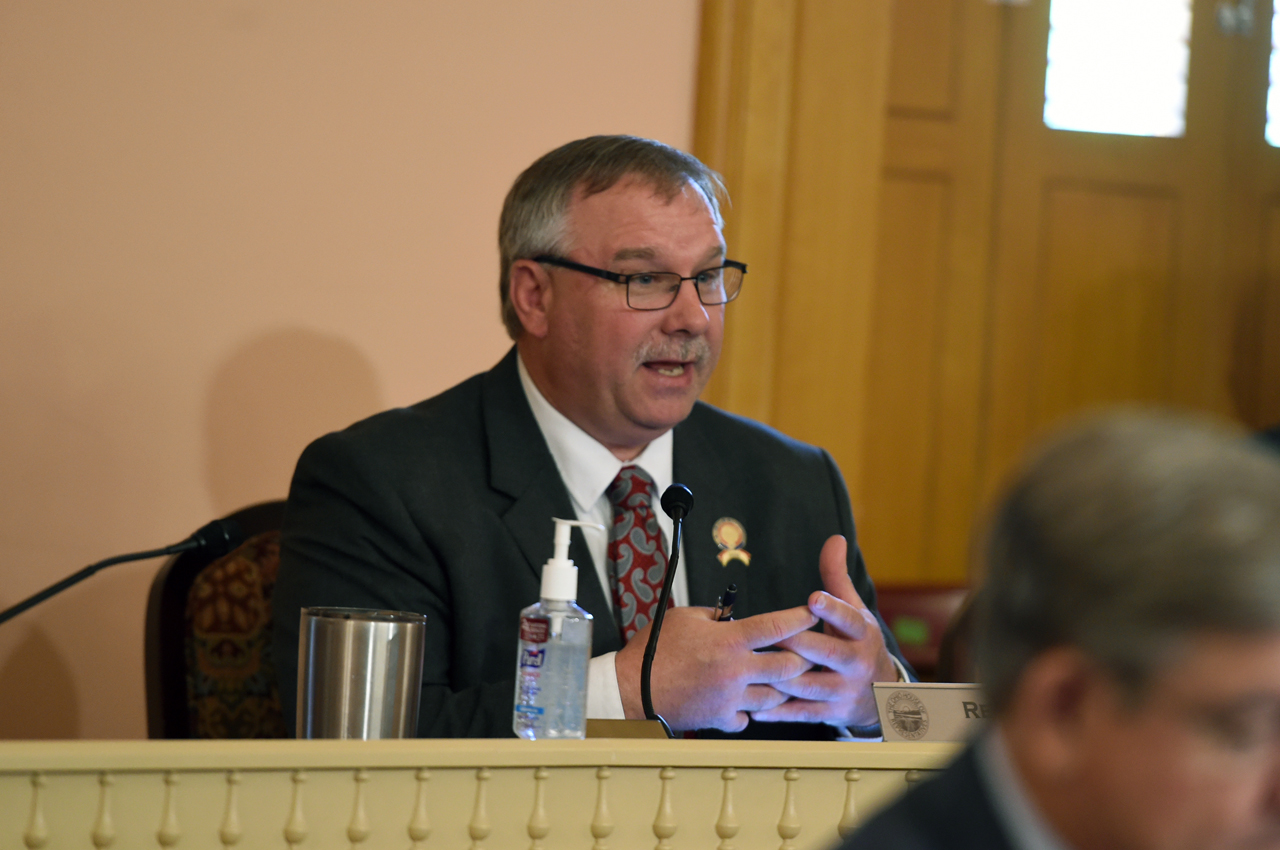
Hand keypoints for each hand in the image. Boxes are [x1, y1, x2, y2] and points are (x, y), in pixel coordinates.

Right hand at [615, 605, 818, 731]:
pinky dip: (750, 710)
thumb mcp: (684, 618)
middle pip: (789, 666)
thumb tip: (732, 617)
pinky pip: (748, 718)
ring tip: (779, 677)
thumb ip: (714, 616)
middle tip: (804, 651)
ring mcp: (730, 698)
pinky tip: (745, 701)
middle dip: (803, 657)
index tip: (812, 613)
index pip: (777, 626)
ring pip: (775, 697)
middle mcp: (735, 670)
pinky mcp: (720, 718)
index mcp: (728, 640)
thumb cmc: (653, 650)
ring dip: (781, 686)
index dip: (801, 617)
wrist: (632, 688)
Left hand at [753, 535, 897, 726]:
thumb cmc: (857, 642)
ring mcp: (843, 690)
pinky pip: (802, 713)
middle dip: (800, 645)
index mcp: (861, 633)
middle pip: (826, 653)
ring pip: (810, 685)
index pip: (850, 619)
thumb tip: (834, 538)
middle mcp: (855, 662)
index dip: (832, 610)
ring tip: (754, 671)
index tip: (813, 599)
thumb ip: (837, 577)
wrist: (881, 694)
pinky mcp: (831, 713)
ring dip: (783, 679)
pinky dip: (777, 711)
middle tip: (773, 636)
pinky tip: (753, 706)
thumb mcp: (855, 610)